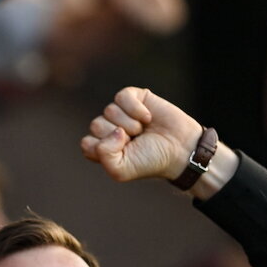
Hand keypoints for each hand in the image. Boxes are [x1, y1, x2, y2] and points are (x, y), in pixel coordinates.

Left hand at [80, 87, 202, 182]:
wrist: (179, 148)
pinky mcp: (134, 98)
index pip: (87, 144)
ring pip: (109, 111)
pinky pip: (122, 97)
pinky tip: (147, 117)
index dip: (106, 149)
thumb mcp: (122, 170)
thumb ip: (104, 156)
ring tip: (143, 130)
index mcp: (102, 147)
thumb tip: (113, 129)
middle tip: (136, 141)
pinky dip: (136, 109)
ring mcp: (120, 112)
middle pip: (96, 125)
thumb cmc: (150, 161)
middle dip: (119, 136)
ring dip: (130, 124)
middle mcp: (108, 129)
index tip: (125, 154)